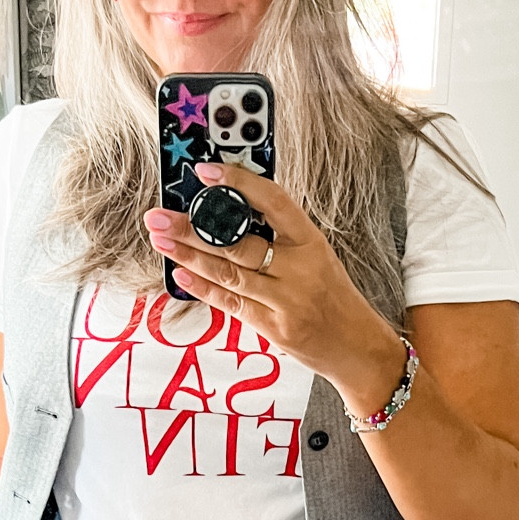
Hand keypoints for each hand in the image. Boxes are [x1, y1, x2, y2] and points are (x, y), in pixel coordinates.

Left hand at [145, 162, 404, 413]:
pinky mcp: (275, 328)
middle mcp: (300, 269)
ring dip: (189, 255)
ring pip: (229, 272)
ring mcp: (287, 301)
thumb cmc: (333, 299)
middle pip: (238, 241)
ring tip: (160, 239)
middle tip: (159, 215)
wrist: (358, 348)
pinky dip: (202, 288)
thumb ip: (279, 238)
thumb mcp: (317, 258)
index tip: (206, 171)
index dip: (239, 182)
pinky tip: (179, 274)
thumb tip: (227, 216)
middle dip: (193, 227)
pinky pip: (232, 303)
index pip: (274, 201)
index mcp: (312, 242)